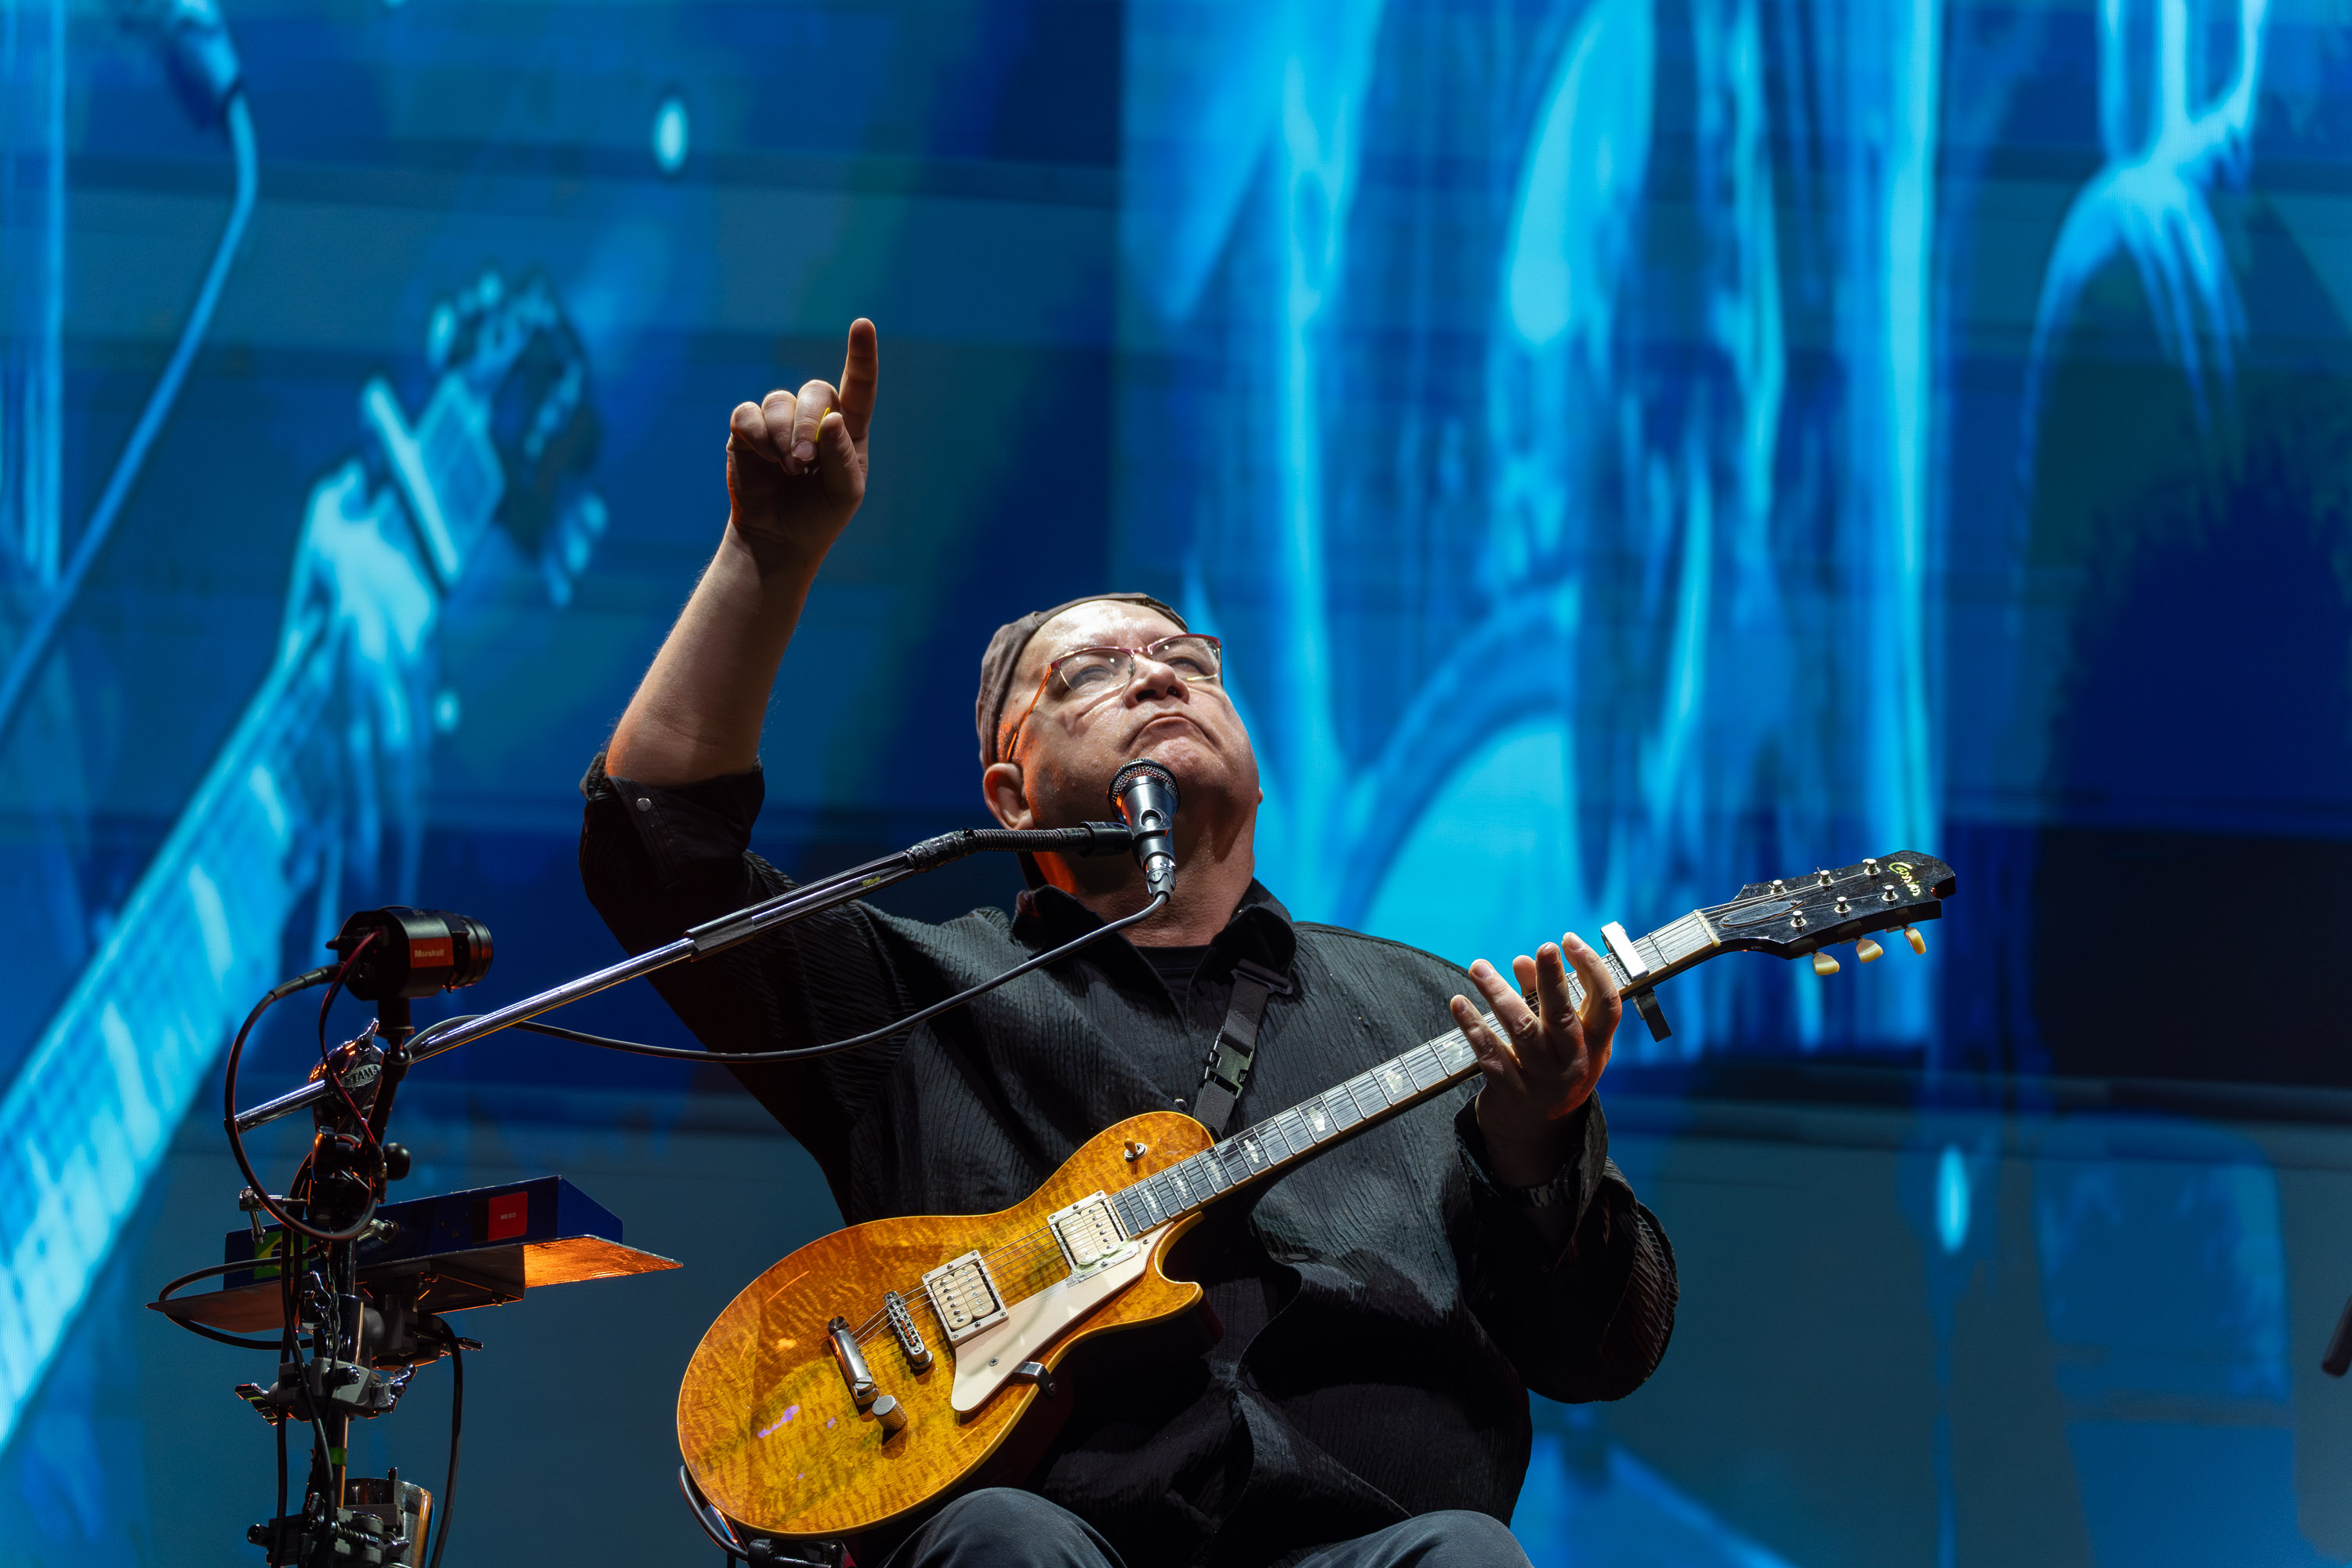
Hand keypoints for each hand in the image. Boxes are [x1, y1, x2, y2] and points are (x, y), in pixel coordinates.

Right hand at [725, 319, 877, 562]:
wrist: (780, 537)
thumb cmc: (821, 514)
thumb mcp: (845, 493)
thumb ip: (842, 457)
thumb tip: (831, 421)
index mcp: (848, 427)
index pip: (859, 385)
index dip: (861, 355)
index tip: (863, 325)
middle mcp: (815, 416)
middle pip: (815, 390)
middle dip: (809, 422)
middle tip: (804, 461)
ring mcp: (779, 421)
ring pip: (779, 401)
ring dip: (783, 435)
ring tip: (789, 469)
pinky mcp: (747, 431)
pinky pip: (748, 415)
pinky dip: (757, 436)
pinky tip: (765, 460)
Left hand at [1450, 934, 1621, 1186]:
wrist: (1536, 1133)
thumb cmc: (1552, 1068)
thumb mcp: (1561, 1037)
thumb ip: (1543, 997)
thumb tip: (1523, 959)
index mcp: (1596, 1046)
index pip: (1606, 1004)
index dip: (1592, 969)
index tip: (1570, 940)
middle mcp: (1574, 1063)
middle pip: (1563, 1016)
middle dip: (1553, 979)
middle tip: (1543, 947)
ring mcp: (1543, 1080)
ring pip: (1522, 1031)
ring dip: (1499, 994)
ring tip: (1478, 967)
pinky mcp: (1511, 1092)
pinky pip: (1490, 1054)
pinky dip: (1473, 1026)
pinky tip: (1458, 1003)